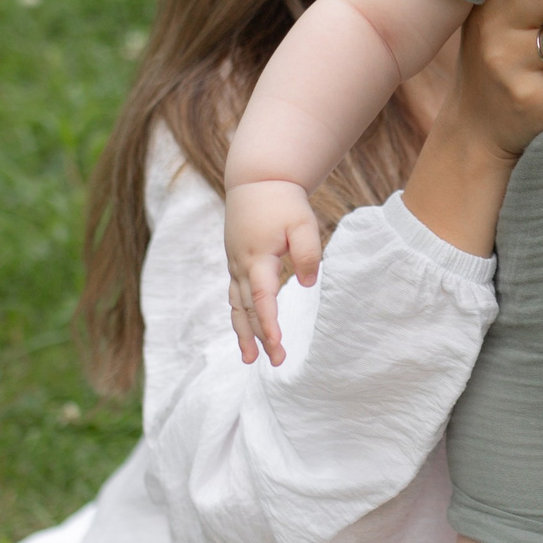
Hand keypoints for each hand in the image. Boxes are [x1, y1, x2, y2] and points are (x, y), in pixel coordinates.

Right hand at [224, 179, 319, 365]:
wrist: (257, 180)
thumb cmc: (283, 202)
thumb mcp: (303, 224)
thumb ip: (307, 254)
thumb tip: (308, 283)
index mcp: (258, 258)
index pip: (262, 299)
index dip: (269, 324)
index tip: (277, 345)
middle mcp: (241, 265)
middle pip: (248, 310)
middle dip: (259, 338)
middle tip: (275, 362)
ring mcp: (235, 265)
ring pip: (236, 306)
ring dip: (242, 333)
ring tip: (249, 359)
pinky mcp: (236, 262)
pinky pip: (235, 296)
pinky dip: (239, 316)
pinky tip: (246, 331)